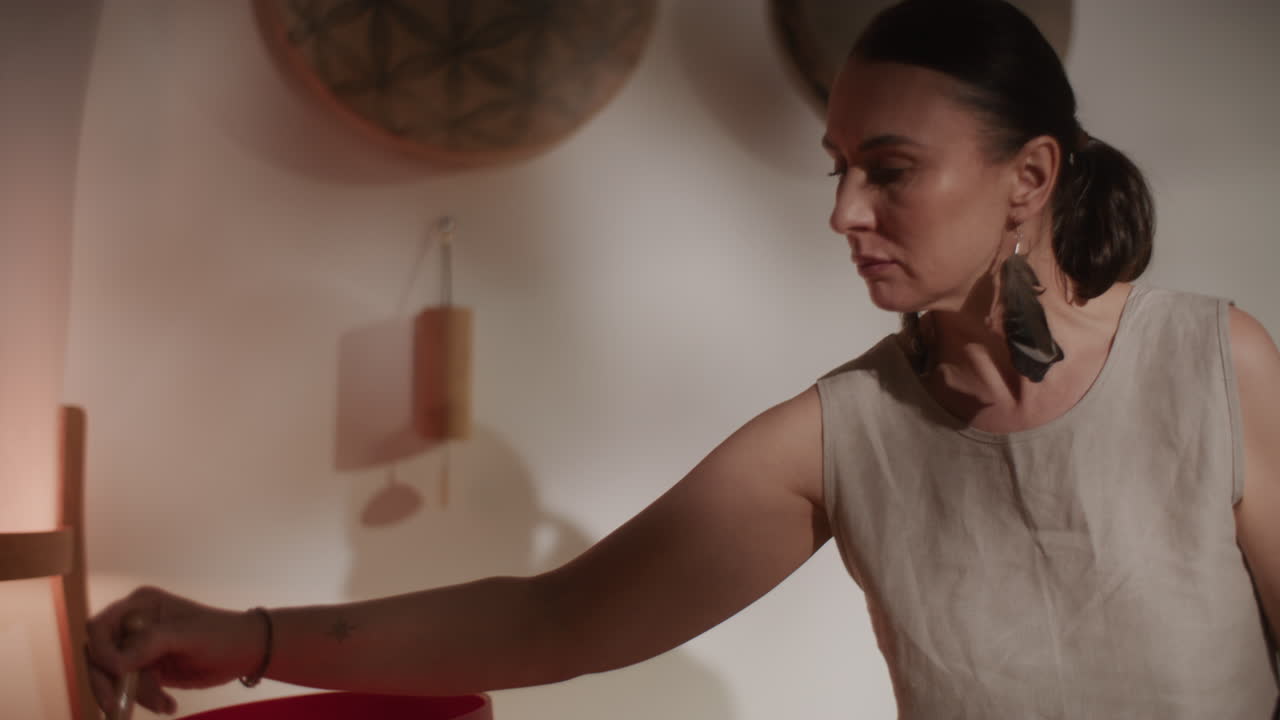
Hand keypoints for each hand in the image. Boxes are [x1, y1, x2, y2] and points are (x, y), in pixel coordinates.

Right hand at [85, 586, 265, 715]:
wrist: (244, 652)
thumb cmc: (220, 634)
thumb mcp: (187, 636)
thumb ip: (151, 642)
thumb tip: (116, 663)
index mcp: (140, 605)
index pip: (99, 627)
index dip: (101, 651)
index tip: (117, 671)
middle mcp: (133, 624)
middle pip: (98, 656)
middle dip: (107, 683)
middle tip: (116, 707)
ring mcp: (137, 647)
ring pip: (113, 677)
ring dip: (134, 695)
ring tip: (165, 705)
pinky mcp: (145, 668)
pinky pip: (131, 688)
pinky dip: (146, 699)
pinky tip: (168, 705)